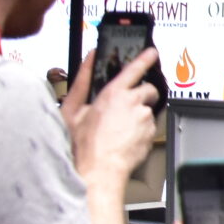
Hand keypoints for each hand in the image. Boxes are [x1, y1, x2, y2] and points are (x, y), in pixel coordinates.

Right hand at [63, 49, 158, 184]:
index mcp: (114, 93)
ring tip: (121, 129)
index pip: (135, 69)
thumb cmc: (83, 144)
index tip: (151, 52)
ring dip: (139, 115)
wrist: (99, 170)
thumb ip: (81, 83)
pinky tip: (126, 139)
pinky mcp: (151, 133)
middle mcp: (133, 102)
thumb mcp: (72, 111)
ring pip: (148, 110)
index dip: (145, 58)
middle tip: (127, 108)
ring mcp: (144, 118)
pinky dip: (141, 131)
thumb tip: (86, 62)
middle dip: (142, 95)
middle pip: (149, 89)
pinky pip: (149, 127)